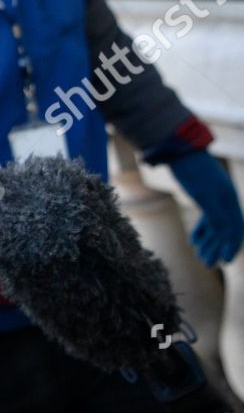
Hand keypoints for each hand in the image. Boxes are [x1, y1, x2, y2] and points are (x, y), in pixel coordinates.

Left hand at [171, 151, 243, 267]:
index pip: (235, 227)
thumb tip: (227, 236)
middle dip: (218, 246)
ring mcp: (213, 195)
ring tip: (200, 256)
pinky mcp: (201, 192)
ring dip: (208, 241)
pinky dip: (201, 229)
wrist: (177, 148)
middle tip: (208, 263)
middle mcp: (225, 198)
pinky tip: (194, 241)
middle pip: (225, 228)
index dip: (231, 244)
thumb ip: (218, 215)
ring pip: (215, 223)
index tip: (226, 260)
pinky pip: (206, 215)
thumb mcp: (205, 195)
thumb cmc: (192, 171)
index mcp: (229, 199)